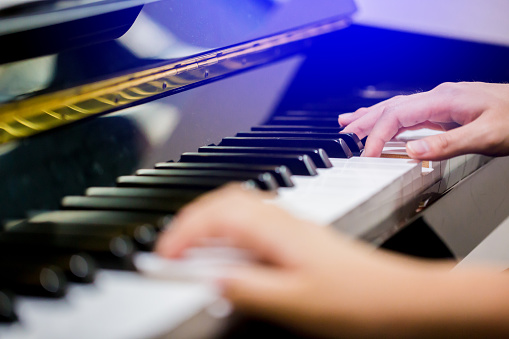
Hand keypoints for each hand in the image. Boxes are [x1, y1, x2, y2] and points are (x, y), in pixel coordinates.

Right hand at [155, 185, 508, 337]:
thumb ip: (250, 290)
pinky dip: (229, 228)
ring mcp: (291, 223)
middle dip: (191, 218)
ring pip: (237, 205)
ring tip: (194, 246)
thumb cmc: (357, 298)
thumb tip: (213, 281)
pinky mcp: (297, 234)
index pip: (215, 217)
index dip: (183, 234)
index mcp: (276, 230)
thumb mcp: (296, 303)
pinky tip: (231, 250)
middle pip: (223, 201)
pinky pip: (252, 218)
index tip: (163, 256)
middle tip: (173, 246)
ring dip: (209, 220)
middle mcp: (282, 219)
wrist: (399, 297)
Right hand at [339, 82, 508, 159]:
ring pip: (397, 108)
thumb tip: (410, 150)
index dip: (377, 135)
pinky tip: (384, 123)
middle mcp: (438, 97)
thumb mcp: (485, 136)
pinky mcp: (445, 110)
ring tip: (350, 123)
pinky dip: (390, 120)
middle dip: (364, 121)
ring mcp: (441, 102)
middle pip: (391, 107)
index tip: (366, 154)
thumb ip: (446, 144)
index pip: (397, 115)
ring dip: (372, 117)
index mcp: (443, 99)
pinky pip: (409, 114)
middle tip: (343, 134)